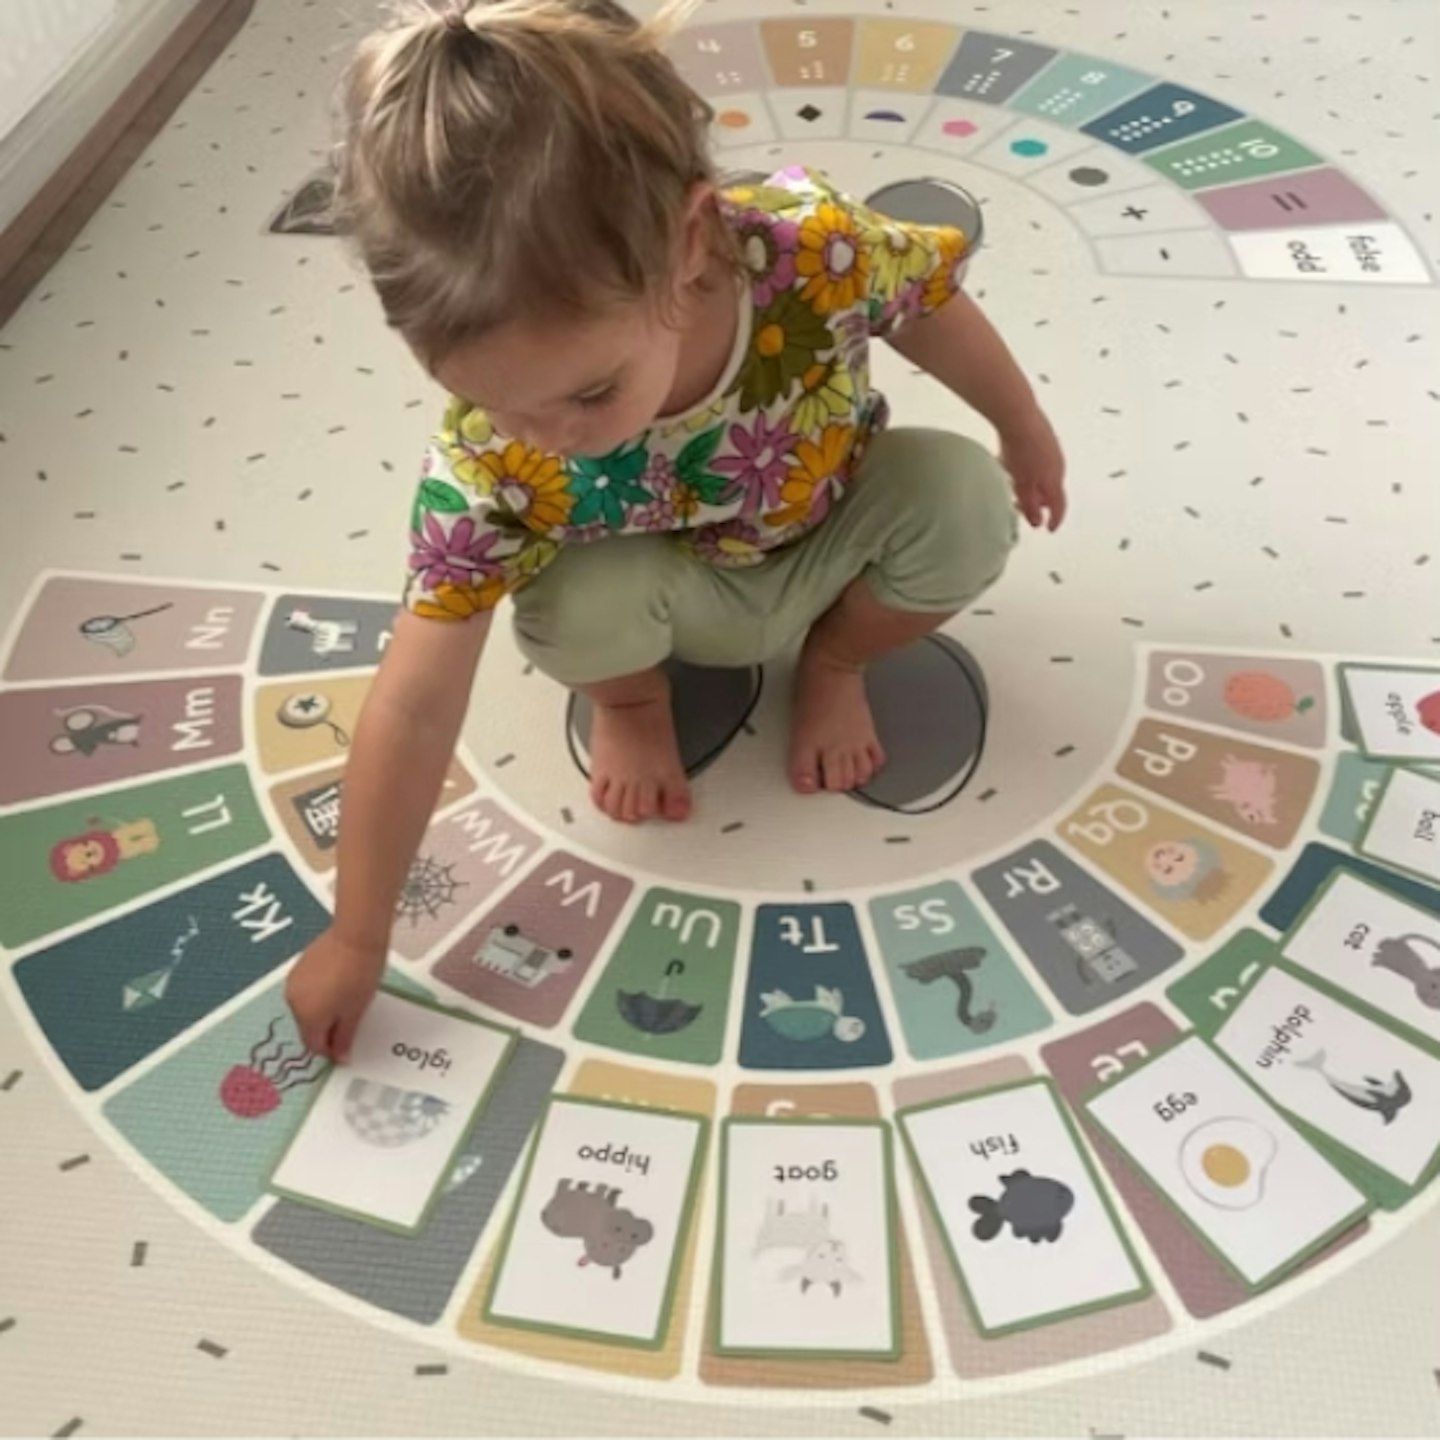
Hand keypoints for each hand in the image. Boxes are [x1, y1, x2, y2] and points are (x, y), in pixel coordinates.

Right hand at [285, 927, 385, 1061]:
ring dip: (321, 1011)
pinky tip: (336, 985)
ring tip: (345, 1000)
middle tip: (350, 1021)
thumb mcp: (356, 1011)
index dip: (331, 1050)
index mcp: (308, 1018)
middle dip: (326, 1030)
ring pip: (306, 1009)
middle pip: (308, 1027)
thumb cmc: (360, 976)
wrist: (356, 935)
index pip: (314, 1045)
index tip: (346, 1047)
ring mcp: (293, 983)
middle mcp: (293, 1003)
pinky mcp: (297, 967)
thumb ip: (345, 1037)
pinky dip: (317, 995)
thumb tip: (339, 1058)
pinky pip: (305, 991)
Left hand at [1000, 414, 1066, 531]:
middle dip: (1039, 502)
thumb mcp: (1021, 484)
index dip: (1054, 519)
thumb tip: (1036, 521)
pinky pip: (1038, 462)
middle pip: (1051, 490)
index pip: (1059, 505)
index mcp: (1055, 479)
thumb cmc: (1021, 450)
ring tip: (1014, 488)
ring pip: (1044, 475)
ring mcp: (1051, 450)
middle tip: (1023, 509)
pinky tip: (1013, 468)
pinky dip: (1029, 471)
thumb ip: (1029, 503)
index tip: (1049, 528)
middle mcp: (1058, 465)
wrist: (1019, 417)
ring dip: (1033, 486)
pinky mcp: (1043, 439)